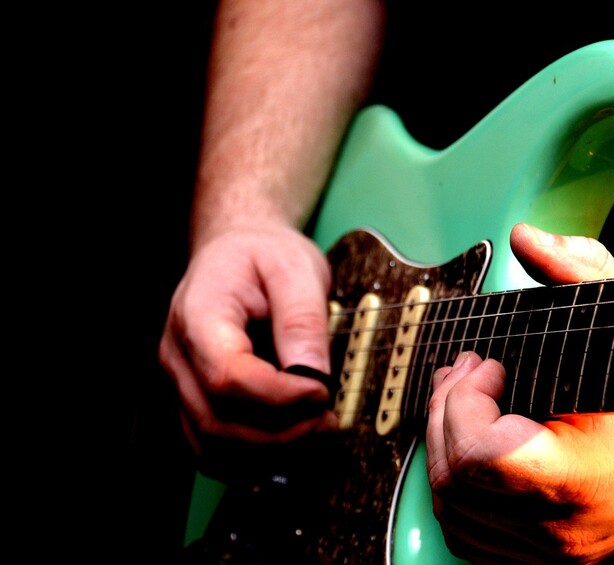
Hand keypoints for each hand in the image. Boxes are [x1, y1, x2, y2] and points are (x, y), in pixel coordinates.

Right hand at [159, 224, 337, 456]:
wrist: (237, 250)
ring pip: (212, 446)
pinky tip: (292, 441)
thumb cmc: (263, 255)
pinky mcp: (195, 401)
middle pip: (217, 422)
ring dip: (269, 454)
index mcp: (198, 315)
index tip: (323, 391)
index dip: (279, 397)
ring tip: (317, 431)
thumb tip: (314, 375)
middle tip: (329, 420)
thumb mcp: (295, 267)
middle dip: (280, 434)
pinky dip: (254, 457)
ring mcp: (182, 383)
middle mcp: (179, 356)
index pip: (228, 376)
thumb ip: (303, 319)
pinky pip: (214, 448)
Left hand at [425, 224, 613, 562]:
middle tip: (465, 373)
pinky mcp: (549, 557)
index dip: (464, 401)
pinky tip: (470, 446)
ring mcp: (554, 551)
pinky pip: (471, 536)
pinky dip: (458, 490)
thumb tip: (525, 237)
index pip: (476, 456)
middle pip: (454, 482)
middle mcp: (562, 529)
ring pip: (455, 513)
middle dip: (444, 413)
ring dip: (443, 448)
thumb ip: (573, 269)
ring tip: (461, 402)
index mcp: (577, 479)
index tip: (489, 364)